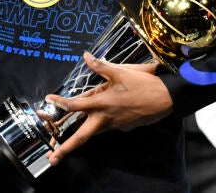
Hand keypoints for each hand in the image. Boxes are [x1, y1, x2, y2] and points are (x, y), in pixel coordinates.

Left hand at [42, 53, 170, 165]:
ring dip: (80, 136)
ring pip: (94, 132)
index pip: (75, 105)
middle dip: (65, 148)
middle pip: (81, 136)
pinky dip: (98, 125)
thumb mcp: (120, 72)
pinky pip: (107, 126)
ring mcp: (115, 125)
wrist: (167, 98)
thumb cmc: (143, 83)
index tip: (48, 100)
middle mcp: (106, 118)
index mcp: (102, 103)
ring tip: (65, 141)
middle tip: (52, 158)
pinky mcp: (124, 126)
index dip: (60, 102)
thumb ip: (100, 66)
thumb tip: (86, 56)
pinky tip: (97, 119)